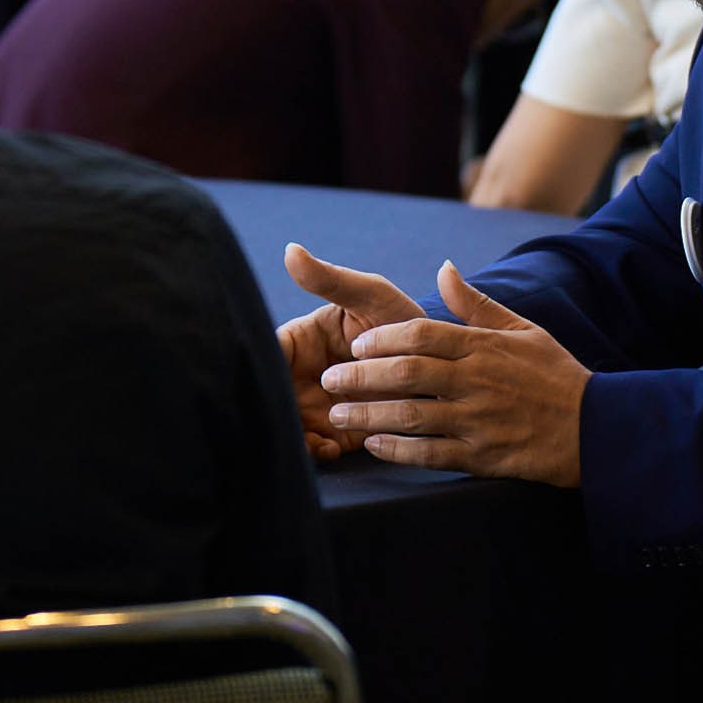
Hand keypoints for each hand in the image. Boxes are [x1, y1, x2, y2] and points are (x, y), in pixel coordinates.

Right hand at [278, 244, 423, 462]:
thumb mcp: (369, 295)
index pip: (269, 353)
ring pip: (290, 424)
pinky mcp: (339, 433)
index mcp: (301, 340)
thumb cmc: (399, 318)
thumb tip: (291, 250)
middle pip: (272, 394)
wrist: (438, 362)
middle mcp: (302, 375)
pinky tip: (331, 449)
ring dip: (293, 434)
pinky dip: (317, 452)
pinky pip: (317, 447)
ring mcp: (319, 405)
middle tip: (283, 418)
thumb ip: (332, 280)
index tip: (270, 377)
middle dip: (272, 409)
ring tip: (310, 440)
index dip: (263, 366)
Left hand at [320, 262, 589, 487]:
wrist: (597, 428)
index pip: (421, 334)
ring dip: (368, 414)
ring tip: (338, 413)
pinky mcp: (483, 456)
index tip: (355, 343)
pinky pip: (430, 454)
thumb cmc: (555, 375)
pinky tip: (373, 446)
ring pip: (411, 415)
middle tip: (330, 378)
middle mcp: (477, 381)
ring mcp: (478, 420)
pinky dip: (398, 450)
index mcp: (484, 346)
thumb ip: (475, 304)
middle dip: (360, 375)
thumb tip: (443, 269)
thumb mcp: (522, 329)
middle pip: (406, 374)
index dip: (382, 338)